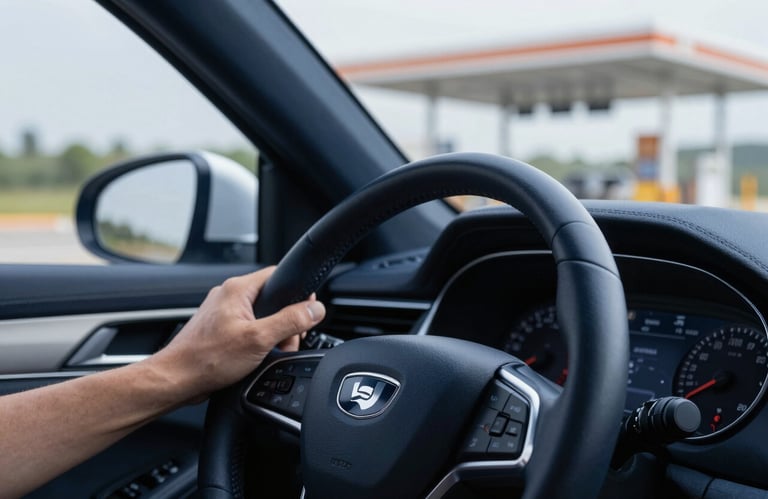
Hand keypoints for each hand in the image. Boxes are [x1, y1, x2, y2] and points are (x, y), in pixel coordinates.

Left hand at [146, 267, 324, 402]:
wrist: (176, 380)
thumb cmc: (206, 359)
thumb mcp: (259, 339)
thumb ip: (291, 321)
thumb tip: (315, 308)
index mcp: (238, 289)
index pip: (278, 275)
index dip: (298, 292)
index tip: (307, 310)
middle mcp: (228, 296)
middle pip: (272, 299)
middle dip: (285, 322)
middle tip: (285, 342)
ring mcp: (222, 313)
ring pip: (261, 317)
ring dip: (272, 335)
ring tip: (268, 354)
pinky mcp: (219, 330)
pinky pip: (248, 329)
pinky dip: (257, 342)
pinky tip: (254, 359)